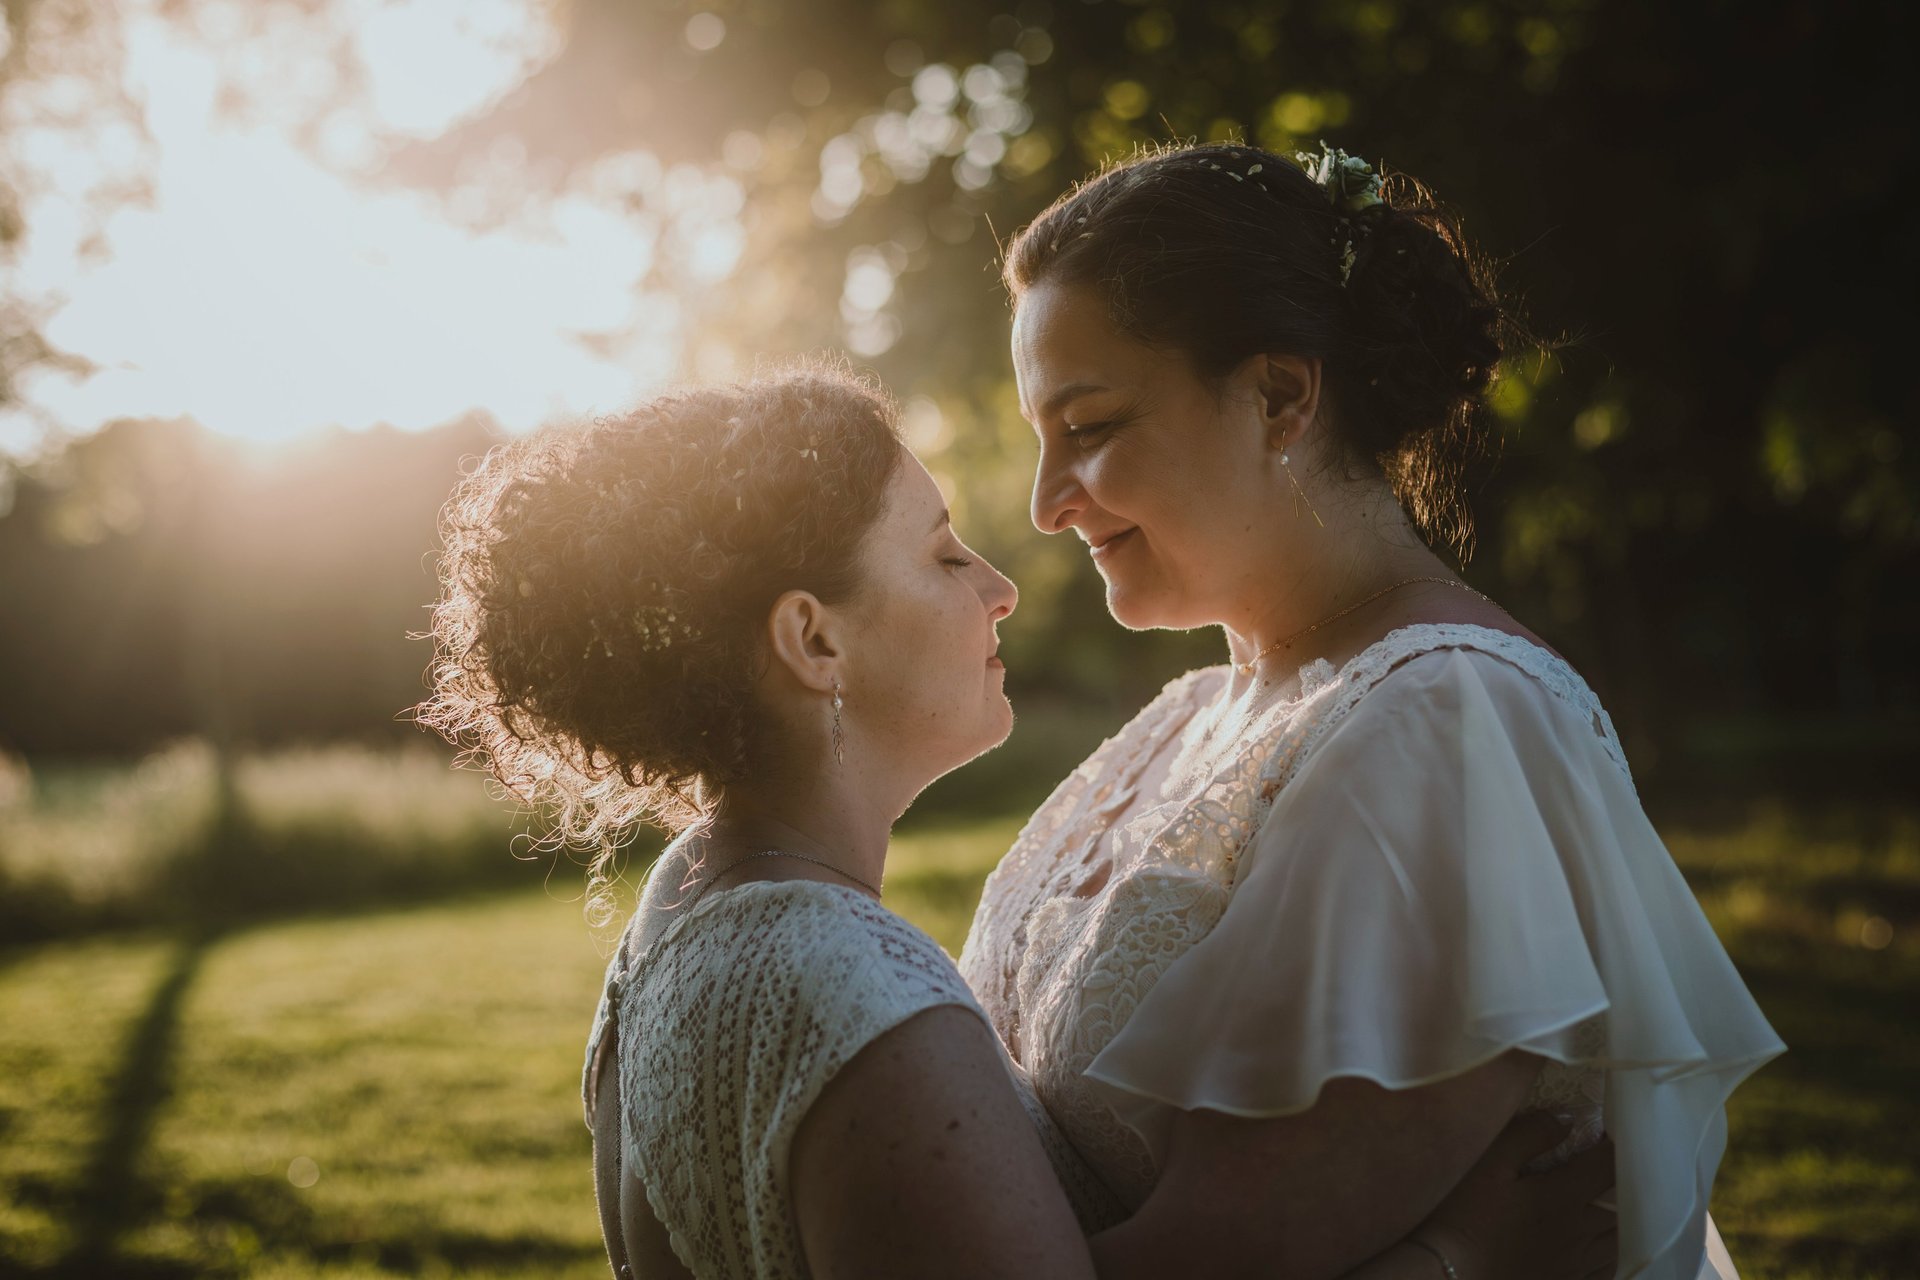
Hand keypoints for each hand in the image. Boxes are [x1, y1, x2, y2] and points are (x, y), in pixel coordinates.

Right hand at [1410, 1111, 1616, 1279]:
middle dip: (1614, 1183)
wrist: (1448, 1275)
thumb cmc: (1462, 1214)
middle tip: (1600, 1168)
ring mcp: (1573, 1266)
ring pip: (1614, 1240)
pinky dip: (1607, 1255)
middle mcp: (1578, 1233)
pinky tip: (1593, 1249)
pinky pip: (1604, 1272)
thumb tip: (1568, 1118)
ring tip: (1599, 1205)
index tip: (1605, 1135)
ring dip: (1614, 1218)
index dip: (1611, 1147)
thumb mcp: (1488, 1162)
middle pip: (1617, 1205)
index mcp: (1564, 1197)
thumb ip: (1530, 1134)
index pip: (1605, 1166)